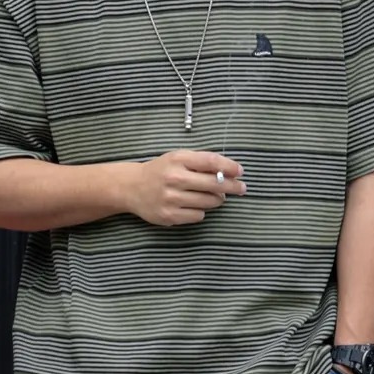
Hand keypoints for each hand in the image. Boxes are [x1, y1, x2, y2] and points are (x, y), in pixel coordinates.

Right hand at [124, 149, 244, 227]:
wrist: (132, 187)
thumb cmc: (161, 170)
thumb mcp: (178, 158)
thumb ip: (202, 162)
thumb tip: (231, 171)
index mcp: (178, 159)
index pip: (211, 161)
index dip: (229, 166)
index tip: (241, 171)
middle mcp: (174, 178)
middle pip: (215, 184)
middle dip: (233, 186)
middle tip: (241, 188)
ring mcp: (171, 198)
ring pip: (209, 202)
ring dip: (217, 200)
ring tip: (213, 196)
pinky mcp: (169, 216)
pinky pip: (198, 215)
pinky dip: (201, 211)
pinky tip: (194, 205)